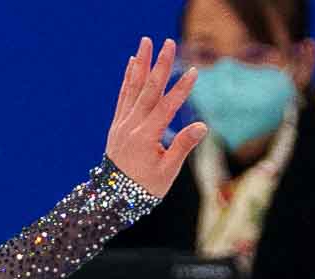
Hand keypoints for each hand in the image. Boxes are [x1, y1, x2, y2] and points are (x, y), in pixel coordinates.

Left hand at [105, 37, 206, 199]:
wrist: (112, 199)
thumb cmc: (143, 189)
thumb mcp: (167, 172)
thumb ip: (183, 147)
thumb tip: (202, 126)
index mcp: (145, 138)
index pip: (166, 108)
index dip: (181, 90)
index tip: (193, 72)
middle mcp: (131, 126)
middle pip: (149, 90)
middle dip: (160, 65)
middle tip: (168, 42)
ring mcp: (122, 123)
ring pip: (133, 88)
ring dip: (141, 63)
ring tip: (146, 42)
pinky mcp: (117, 124)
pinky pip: (123, 96)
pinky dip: (128, 78)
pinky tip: (132, 62)